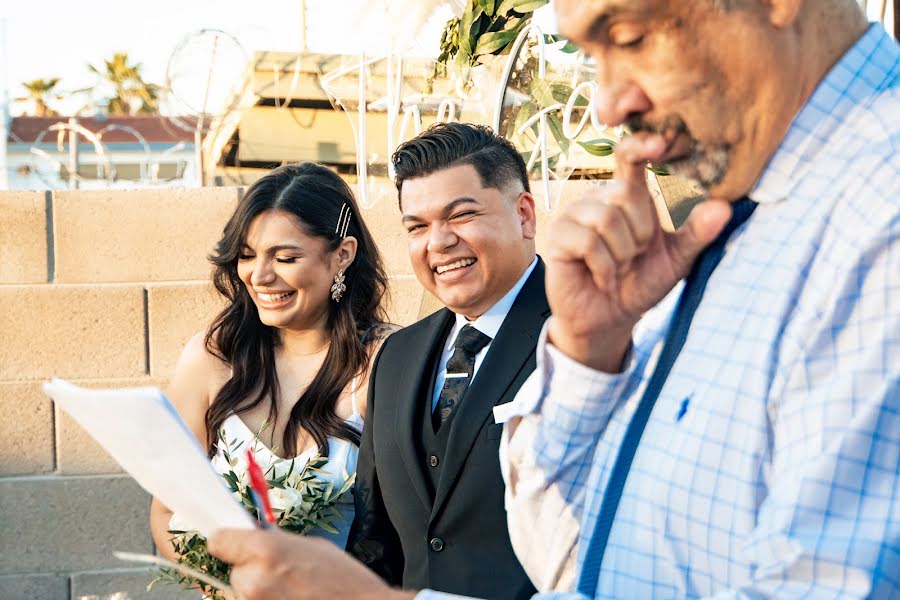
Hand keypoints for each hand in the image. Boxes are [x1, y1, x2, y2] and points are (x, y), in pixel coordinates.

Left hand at [207, 528, 415, 599]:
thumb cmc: (344, 581)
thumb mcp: (312, 546)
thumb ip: (277, 542)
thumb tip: (255, 538)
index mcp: (266, 551)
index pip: (219, 541)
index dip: (229, 541)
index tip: (233, 544)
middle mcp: (254, 580)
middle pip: (233, 572)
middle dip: (251, 572)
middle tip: (279, 574)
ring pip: (241, 594)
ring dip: (257, 593)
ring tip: (289, 592)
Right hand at [545, 134, 732, 371]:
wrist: (609, 320)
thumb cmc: (639, 284)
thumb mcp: (677, 260)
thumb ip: (698, 233)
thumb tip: (724, 207)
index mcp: (627, 196)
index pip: (630, 158)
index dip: (641, 145)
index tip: (660, 142)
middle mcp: (598, 199)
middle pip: (624, 195)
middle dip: (639, 234)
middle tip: (633, 257)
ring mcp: (573, 215)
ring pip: (606, 219)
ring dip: (621, 254)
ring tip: (618, 268)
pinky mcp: (557, 237)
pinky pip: (587, 242)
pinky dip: (604, 268)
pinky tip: (602, 278)